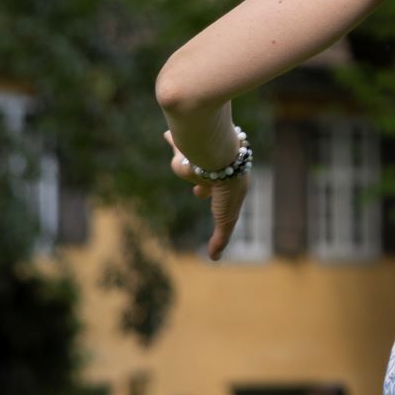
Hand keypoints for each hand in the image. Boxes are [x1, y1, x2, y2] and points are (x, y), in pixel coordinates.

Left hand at [165, 129, 247, 260]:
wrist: (219, 158)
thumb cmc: (227, 188)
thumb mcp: (225, 218)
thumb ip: (220, 237)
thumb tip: (215, 258)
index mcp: (224, 180)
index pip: (213, 188)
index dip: (205, 192)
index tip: (198, 193)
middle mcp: (211, 168)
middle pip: (203, 174)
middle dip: (200, 177)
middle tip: (196, 186)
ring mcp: (198, 159)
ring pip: (189, 158)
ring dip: (186, 155)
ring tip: (180, 154)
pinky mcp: (185, 149)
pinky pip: (176, 141)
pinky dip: (172, 139)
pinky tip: (167, 135)